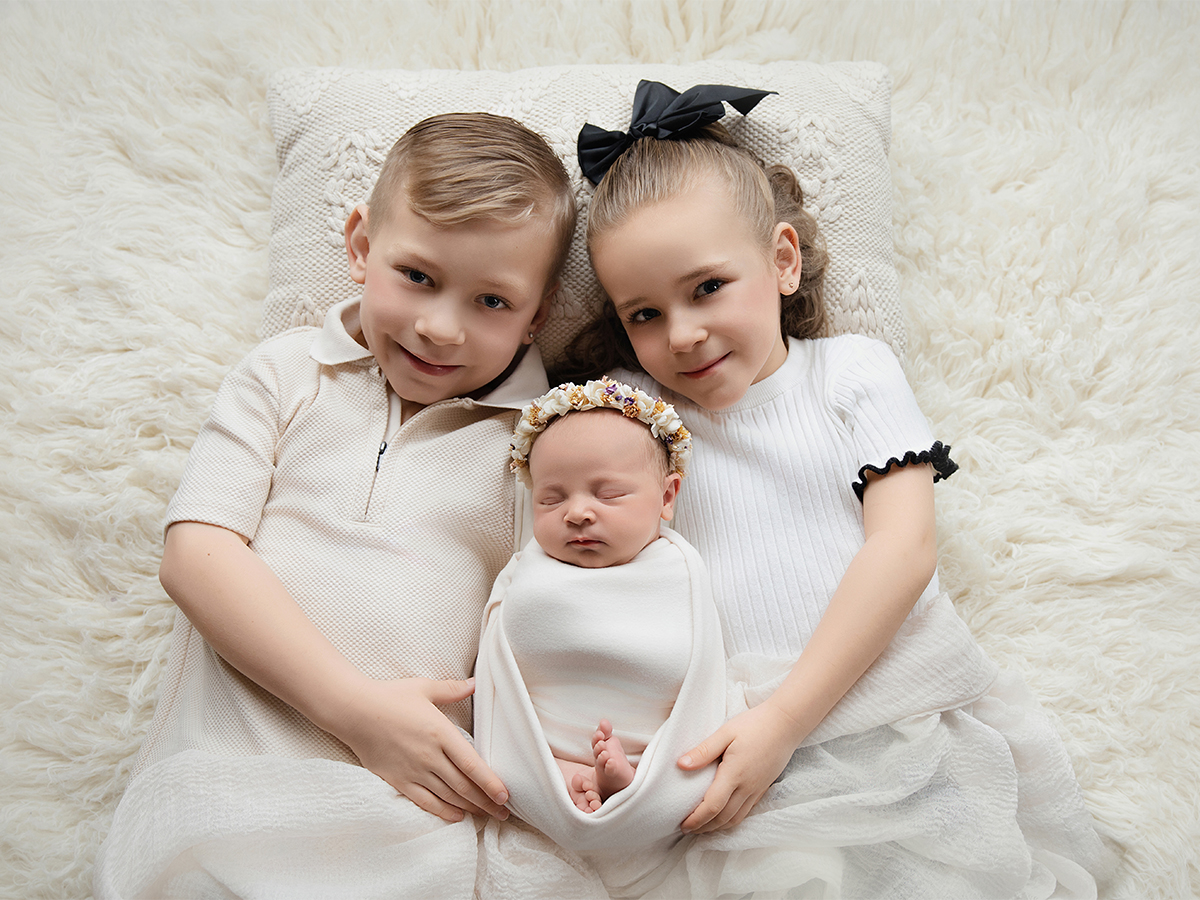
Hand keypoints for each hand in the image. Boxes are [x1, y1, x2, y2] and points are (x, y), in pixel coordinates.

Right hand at [332, 676, 509, 823]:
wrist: (353, 711)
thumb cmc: (389, 697)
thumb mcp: (424, 688)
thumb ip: (452, 690)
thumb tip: (475, 683)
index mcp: (440, 733)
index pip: (472, 764)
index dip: (491, 783)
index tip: (506, 796)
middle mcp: (430, 756)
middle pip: (464, 786)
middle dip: (487, 802)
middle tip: (504, 813)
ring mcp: (413, 770)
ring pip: (448, 796)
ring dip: (470, 808)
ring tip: (486, 816)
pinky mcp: (398, 780)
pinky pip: (425, 802)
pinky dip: (443, 812)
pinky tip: (457, 816)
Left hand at [677, 700, 800, 833]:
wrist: (786, 724)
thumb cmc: (754, 725)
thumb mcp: (725, 732)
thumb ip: (704, 751)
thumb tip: (681, 765)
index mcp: (734, 774)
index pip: (713, 806)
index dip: (696, 819)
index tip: (682, 825)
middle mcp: (747, 787)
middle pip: (723, 818)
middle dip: (703, 827)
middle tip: (686, 829)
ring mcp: (757, 790)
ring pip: (735, 819)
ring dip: (717, 827)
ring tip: (701, 827)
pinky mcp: (763, 789)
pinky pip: (746, 812)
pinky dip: (731, 820)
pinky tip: (722, 817)